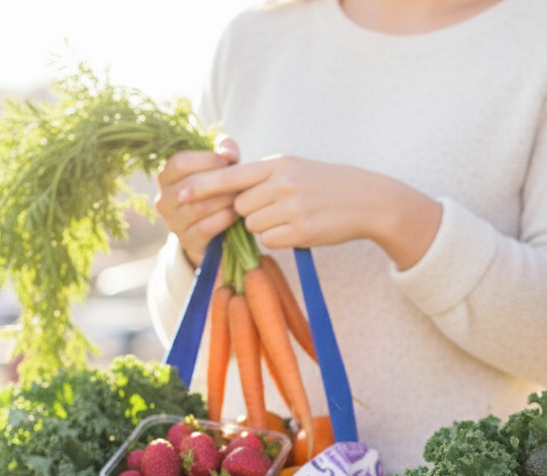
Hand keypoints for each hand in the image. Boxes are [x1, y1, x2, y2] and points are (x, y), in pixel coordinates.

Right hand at [154, 135, 240, 266]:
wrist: (217, 232)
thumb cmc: (219, 190)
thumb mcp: (221, 166)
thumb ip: (225, 150)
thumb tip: (226, 152)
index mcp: (165, 176)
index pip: (178, 162)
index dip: (205, 160)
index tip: (228, 161)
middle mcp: (163, 200)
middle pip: (189, 186)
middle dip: (218, 182)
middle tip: (239, 181)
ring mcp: (173, 223)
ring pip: (198, 207)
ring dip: (224, 201)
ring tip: (242, 197)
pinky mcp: (187, 241)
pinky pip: (206, 227)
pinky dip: (224, 218)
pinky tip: (237, 214)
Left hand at [178, 155, 441, 269]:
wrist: (366, 200)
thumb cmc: (326, 185)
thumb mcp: (294, 169)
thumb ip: (262, 177)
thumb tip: (229, 194)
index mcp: (277, 164)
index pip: (230, 175)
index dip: (203, 186)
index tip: (181, 193)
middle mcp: (281, 183)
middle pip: (240, 206)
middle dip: (249, 212)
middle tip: (275, 209)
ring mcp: (291, 208)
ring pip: (254, 226)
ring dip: (265, 227)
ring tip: (291, 218)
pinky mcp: (301, 232)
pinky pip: (271, 241)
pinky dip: (279, 239)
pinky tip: (299, 230)